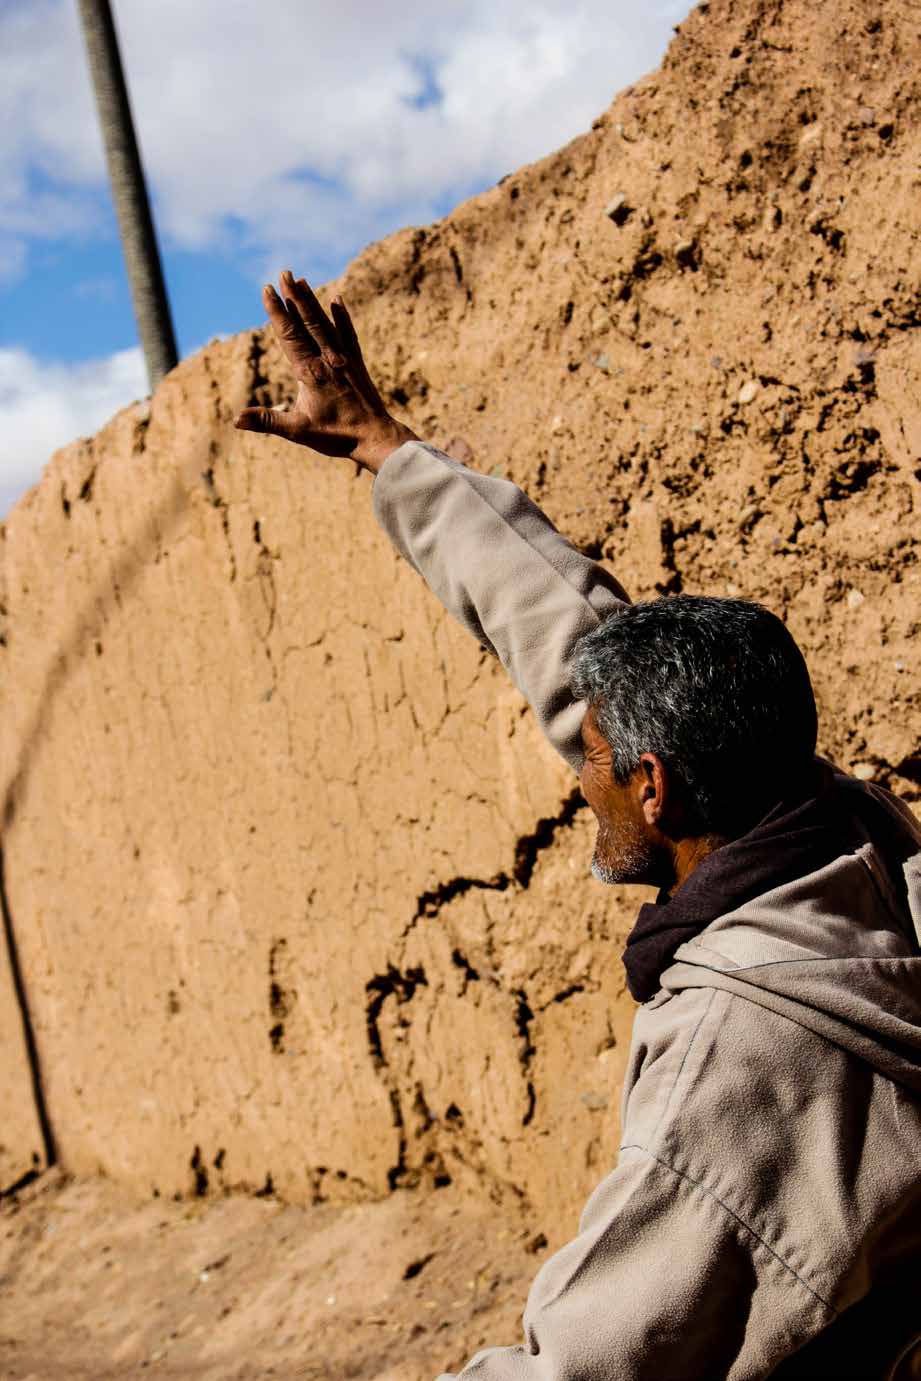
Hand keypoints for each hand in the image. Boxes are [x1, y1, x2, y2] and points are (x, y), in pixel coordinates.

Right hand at [234, 270, 416, 473]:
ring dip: (313, 301)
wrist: (375, 437)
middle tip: (284, 273)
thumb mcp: (298, 430)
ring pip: (326, 323)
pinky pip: (348, 334)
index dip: (277, 311)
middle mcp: (327, 360)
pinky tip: (337, 300)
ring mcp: (344, 360)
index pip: (289, 335)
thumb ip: (267, 421)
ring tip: (302, 280)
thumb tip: (236, 420)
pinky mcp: (357, 364)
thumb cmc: (337, 436)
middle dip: (294, 296)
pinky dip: (342, 317)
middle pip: (308, 321)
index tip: (268, 289)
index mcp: (310, 372)